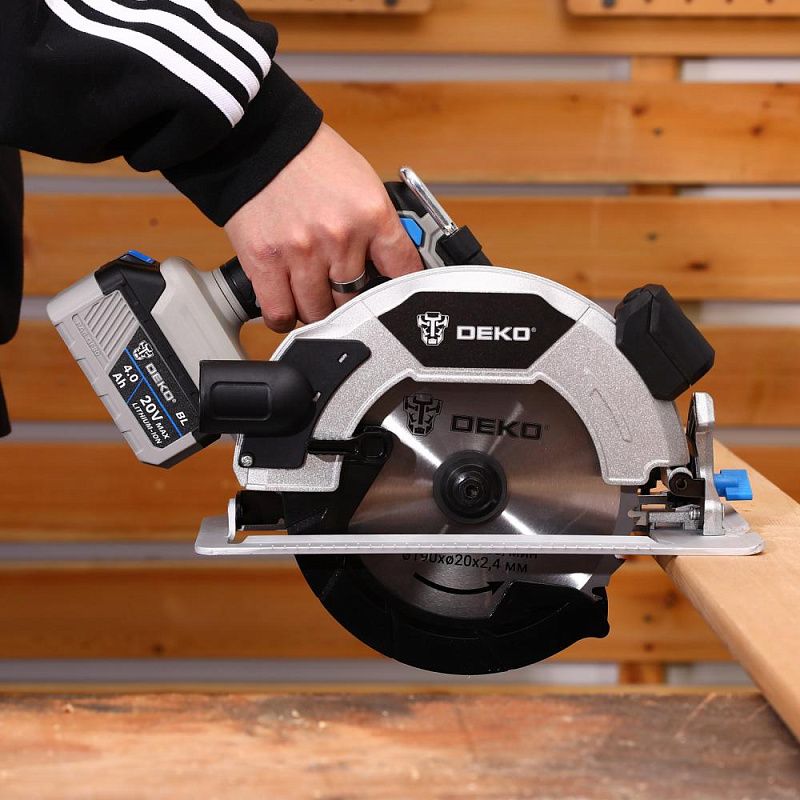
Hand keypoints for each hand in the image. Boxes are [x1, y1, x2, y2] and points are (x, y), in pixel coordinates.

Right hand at [224, 123, 422, 331]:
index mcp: (371, 214)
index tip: (394, 299)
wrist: (258, 138)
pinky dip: (284, 319)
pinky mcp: (265, 262)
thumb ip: (377, 227)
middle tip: (341, 292)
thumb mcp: (362, 184)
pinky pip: (280, 314)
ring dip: (316, 310)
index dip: (400, 290)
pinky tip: (288, 307)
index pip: (403, 272)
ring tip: (312, 295)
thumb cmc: (310, 160)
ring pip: (318, 313)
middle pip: (356, 302)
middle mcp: (339, 236)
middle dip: (350, 301)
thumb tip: (391, 267)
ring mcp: (301, 252)